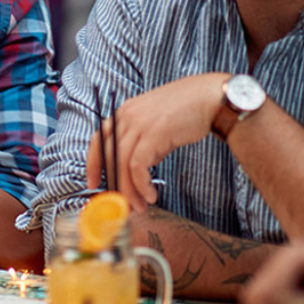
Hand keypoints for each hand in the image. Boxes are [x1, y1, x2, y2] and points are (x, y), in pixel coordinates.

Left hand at [86, 73, 226, 210]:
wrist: (210, 98)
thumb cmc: (187, 111)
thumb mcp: (155, 122)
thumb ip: (142, 140)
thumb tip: (136, 169)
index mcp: (124, 112)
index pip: (98, 140)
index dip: (93, 164)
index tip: (93, 183)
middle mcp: (127, 117)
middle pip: (109, 156)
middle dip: (114, 184)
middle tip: (123, 204)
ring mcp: (139, 124)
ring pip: (122, 164)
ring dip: (129, 190)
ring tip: (140, 206)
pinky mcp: (153, 134)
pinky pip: (138, 166)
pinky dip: (141, 185)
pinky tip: (151, 195)